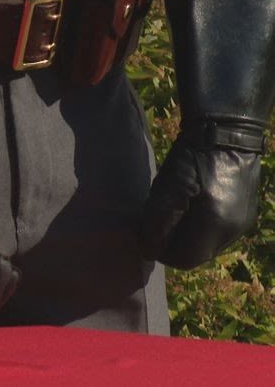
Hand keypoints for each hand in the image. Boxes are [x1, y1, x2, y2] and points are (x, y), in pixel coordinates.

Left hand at [141, 123, 262, 269]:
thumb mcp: (167, 187)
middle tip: (157, 221)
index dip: (161, 252)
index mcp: (216, 225)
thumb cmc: (193, 157)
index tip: (146, 235)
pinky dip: (199, 228)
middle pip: (196, 255)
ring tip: (174, 211)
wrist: (228, 132)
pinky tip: (191, 206)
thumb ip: (158, 222)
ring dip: (186, 236)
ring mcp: (243, 224)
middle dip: (173, 244)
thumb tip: (148, 251)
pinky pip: (217, 234)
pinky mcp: (245, 215)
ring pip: (206, 246)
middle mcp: (234, 231)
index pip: (183, 259)